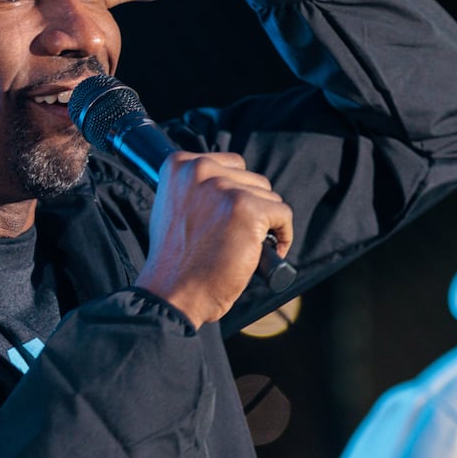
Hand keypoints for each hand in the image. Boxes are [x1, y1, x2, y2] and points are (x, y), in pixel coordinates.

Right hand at [135, 152, 293, 328]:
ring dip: (264, 224)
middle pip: (253, 180)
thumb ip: (198, 189)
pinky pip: (282, 215)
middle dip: (251, 209)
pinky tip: (262, 254)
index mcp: (180, 165)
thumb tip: (229, 185)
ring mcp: (225, 189)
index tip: (227, 218)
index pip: (231, 165)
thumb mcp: (174, 208)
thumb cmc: (174, 260)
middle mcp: (201, 170)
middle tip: (234, 237)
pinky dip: (281, 236)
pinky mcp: (248, 209)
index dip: (236, 193)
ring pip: (269, 198)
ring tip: (243, 247)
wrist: (173, 292)